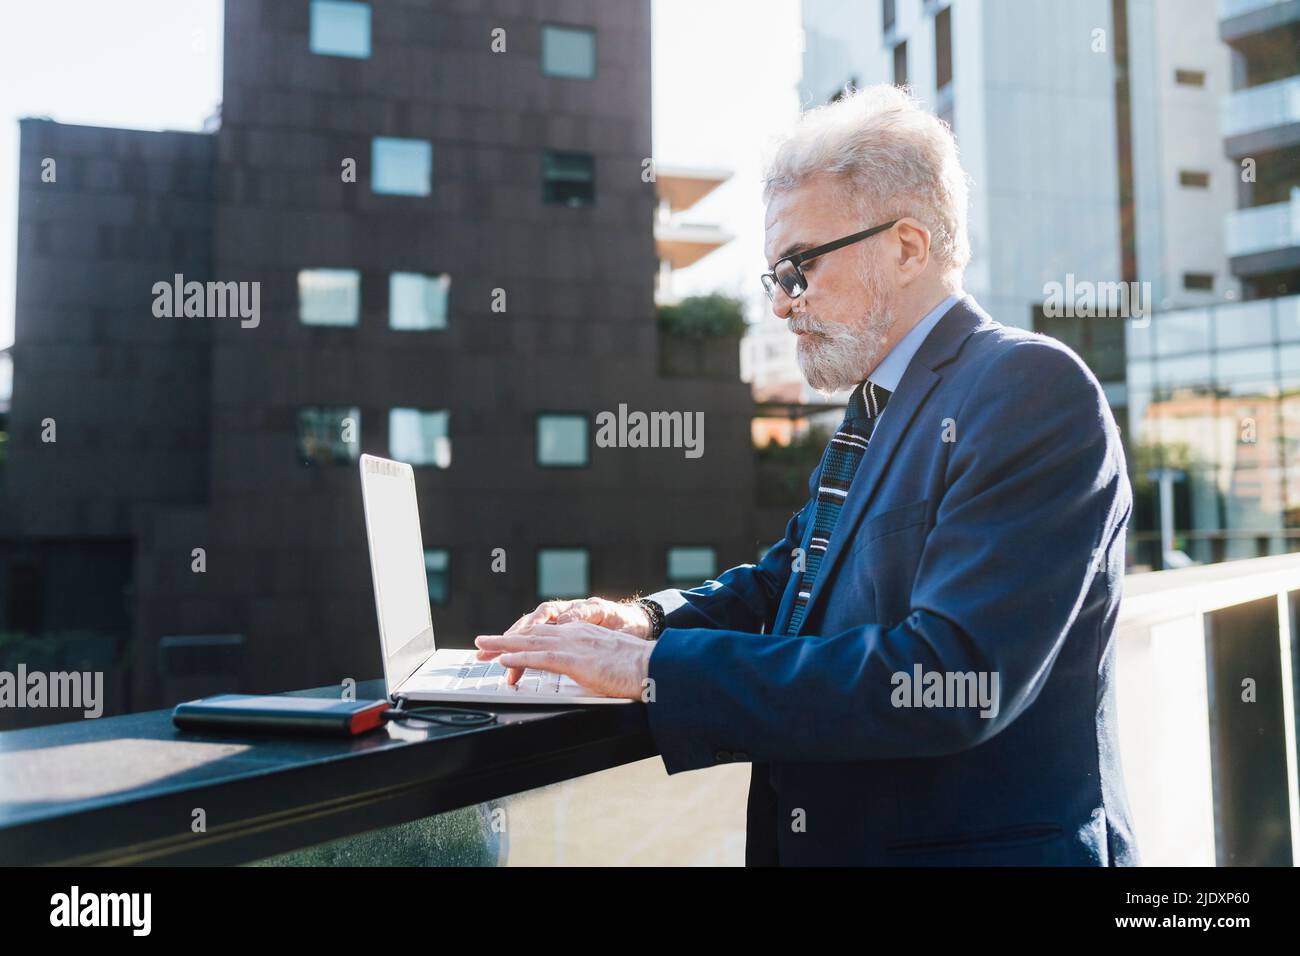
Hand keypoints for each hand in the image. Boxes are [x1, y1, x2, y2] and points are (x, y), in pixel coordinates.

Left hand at [497, 597, 652, 686]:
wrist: (655, 665)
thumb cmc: (640, 667)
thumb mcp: (611, 659)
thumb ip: (594, 662)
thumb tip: (588, 672)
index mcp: (583, 633)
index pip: (545, 634)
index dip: (522, 639)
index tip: (503, 646)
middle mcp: (575, 634)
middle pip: (532, 634)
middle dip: (505, 639)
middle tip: (481, 645)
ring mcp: (575, 645)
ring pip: (531, 642)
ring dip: (503, 645)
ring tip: (483, 648)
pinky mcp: (577, 660)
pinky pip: (541, 658)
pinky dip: (520, 658)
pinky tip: (504, 661)